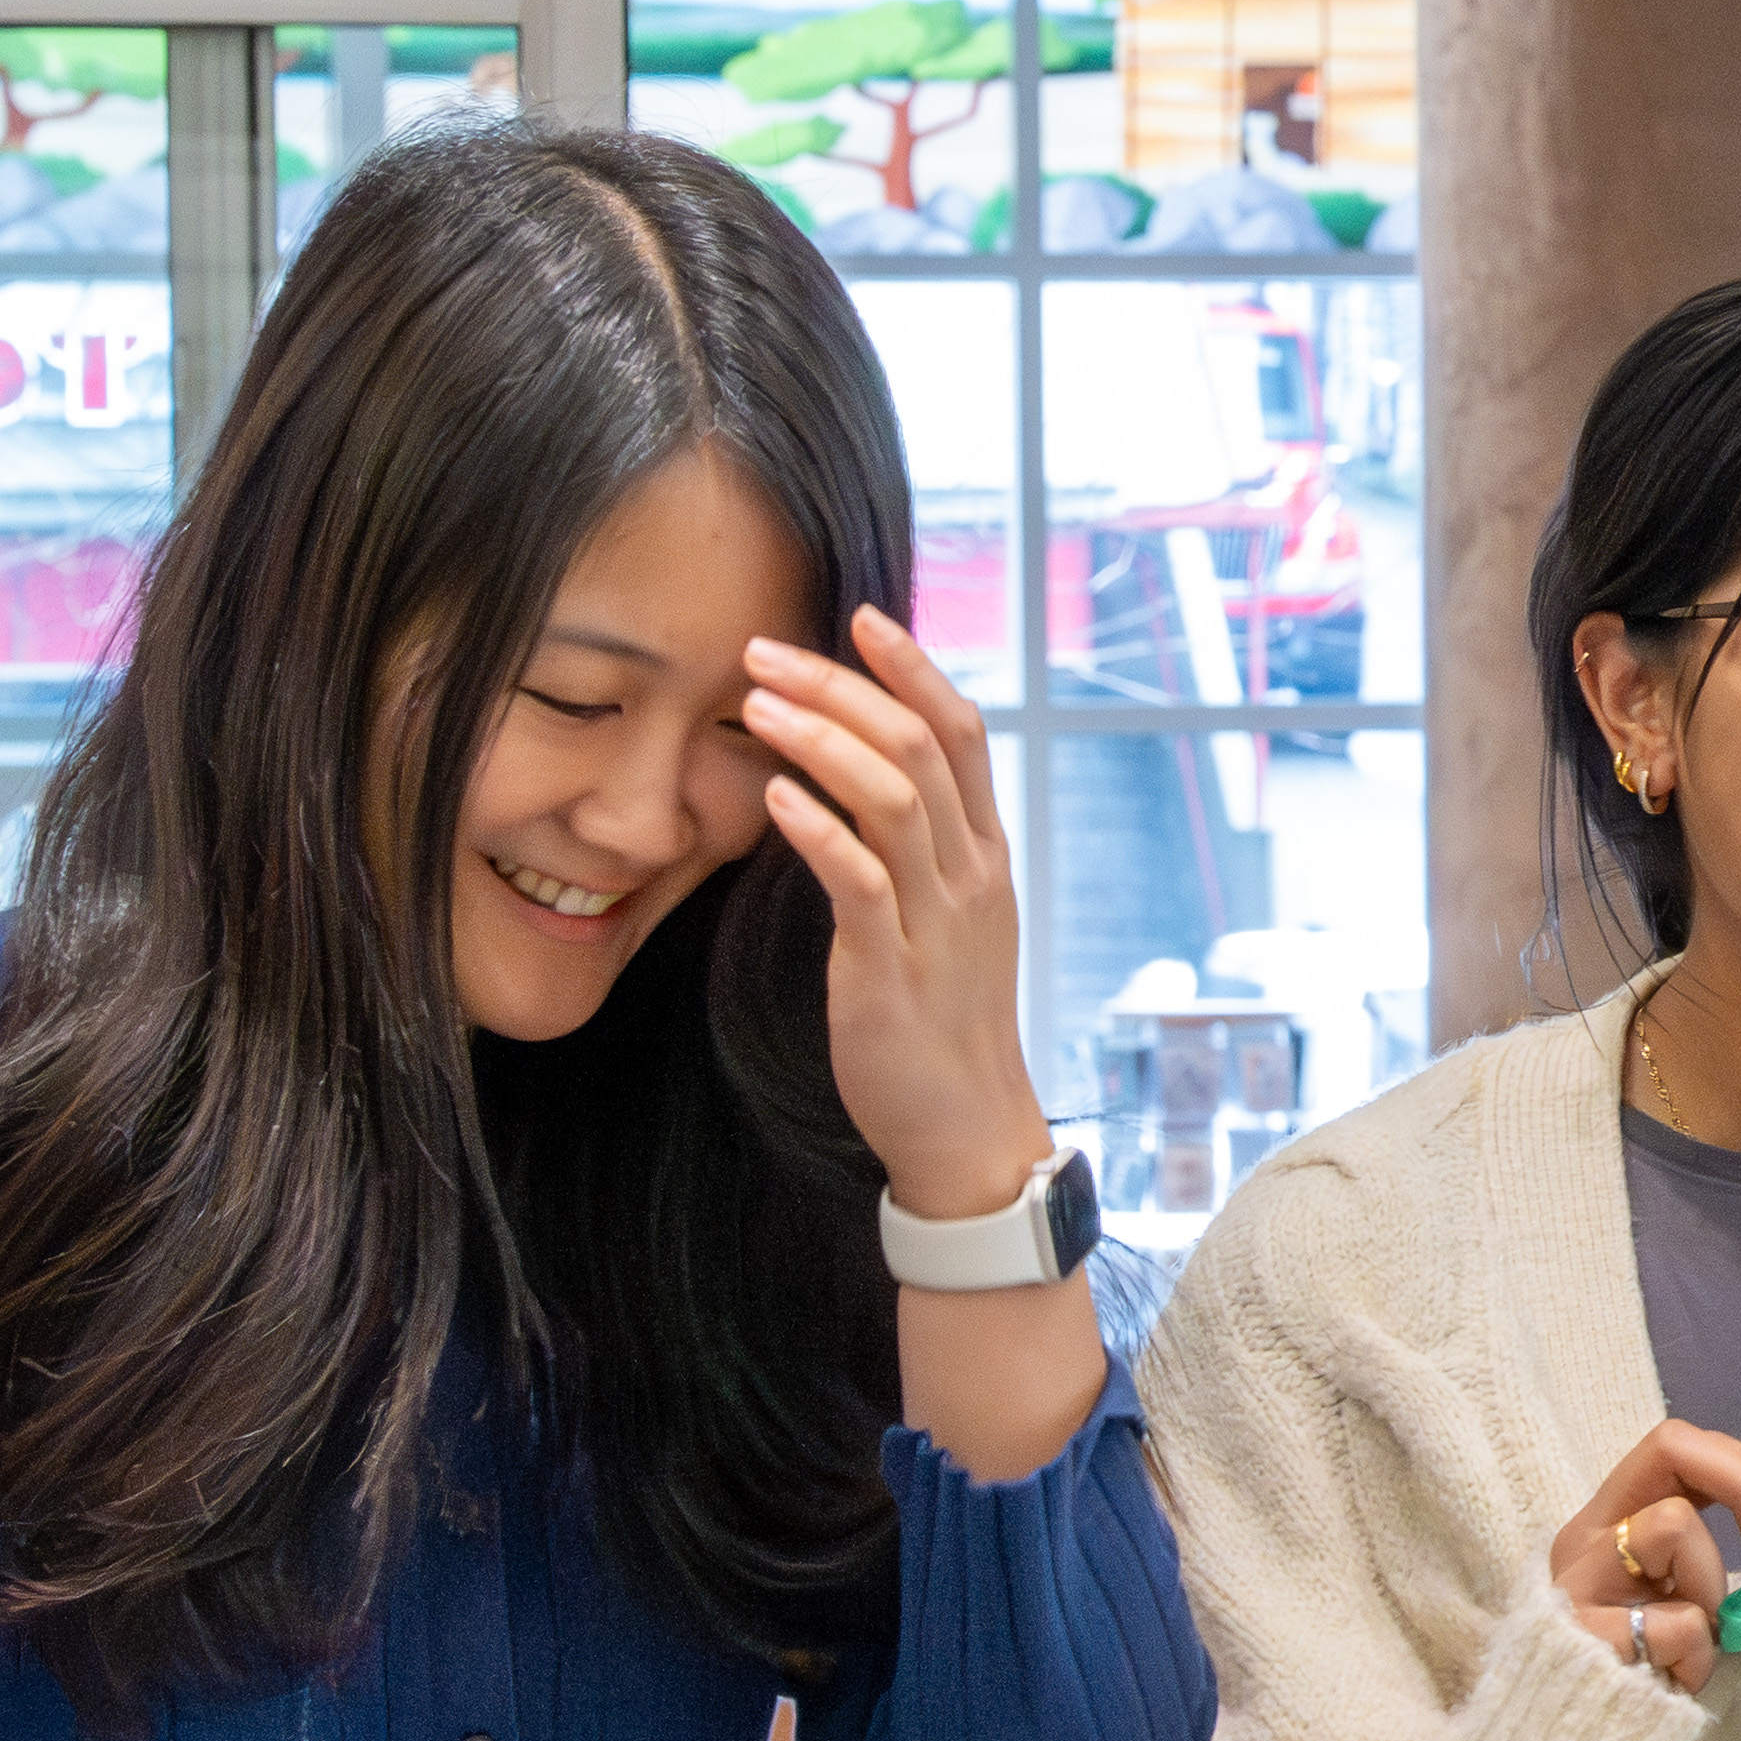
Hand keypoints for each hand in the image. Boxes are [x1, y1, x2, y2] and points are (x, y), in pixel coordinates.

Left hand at [741, 614, 1044, 1224]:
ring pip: (893, 797)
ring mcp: (937, 919)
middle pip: (920, 746)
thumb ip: (918, 846)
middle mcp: (971, 874)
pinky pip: (861, 881)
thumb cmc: (942, 1019)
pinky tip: (771, 797)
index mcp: (985, 854)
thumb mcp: (947, 918)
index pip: (962, 732)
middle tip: (763, 651)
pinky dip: (817, 829)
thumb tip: (863, 776)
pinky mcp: (892, 968)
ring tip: (755, 704)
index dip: (914, 666)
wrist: (965, 1125)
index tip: (858, 615)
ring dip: (821, 740)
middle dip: (842, 686)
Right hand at [1542, 1416, 1740, 1682]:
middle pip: (1672, 1444)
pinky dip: (1697, 1657)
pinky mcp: (1579, 1633)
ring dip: (1714, 1586)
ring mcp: (1576, 1580)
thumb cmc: (1667, 1684)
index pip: (1688, 1447)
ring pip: (1672, 1524)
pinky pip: (1675, 1620)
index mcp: (1623, 1521)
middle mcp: (1589, 1536)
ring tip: (1702, 1639)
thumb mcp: (1713, 1609)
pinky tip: (1678, 1683)